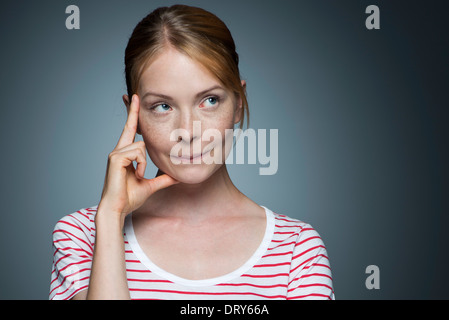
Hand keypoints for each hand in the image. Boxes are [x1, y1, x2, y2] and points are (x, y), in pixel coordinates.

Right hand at [99, 94, 177, 218]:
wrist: (118, 208)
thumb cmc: (130, 197)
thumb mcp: (151, 185)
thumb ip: (163, 179)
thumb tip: (176, 177)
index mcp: (126, 154)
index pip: (131, 131)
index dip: (133, 116)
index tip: (134, 100)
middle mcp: (119, 149)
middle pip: (130, 126)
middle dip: (132, 109)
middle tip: (134, 94)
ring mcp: (116, 152)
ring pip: (141, 145)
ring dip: (144, 162)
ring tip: (139, 175)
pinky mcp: (115, 157)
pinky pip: (137, 153)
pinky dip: (141, 164)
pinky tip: (136, 174)